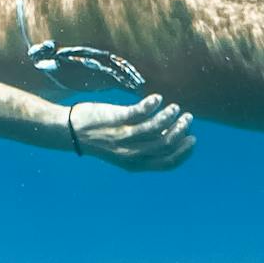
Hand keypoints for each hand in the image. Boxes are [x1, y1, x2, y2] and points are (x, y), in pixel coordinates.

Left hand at [69, 94, 193, 171]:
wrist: (70, 131)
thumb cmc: (99, 139)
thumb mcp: (123, 149)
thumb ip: (145, 145)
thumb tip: (169, 134)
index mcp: (134, 164)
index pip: (166, 163)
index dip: (183, 152)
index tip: (192, 139)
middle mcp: (130, 153)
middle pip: (164, 144)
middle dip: (180, 131)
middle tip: (187, 118)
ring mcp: (122, 136)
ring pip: (154, 128)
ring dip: (169, 116)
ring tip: (175, 107)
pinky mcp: (116, 119)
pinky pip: (139, 112)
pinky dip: (152, 105)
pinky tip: (157, 98)